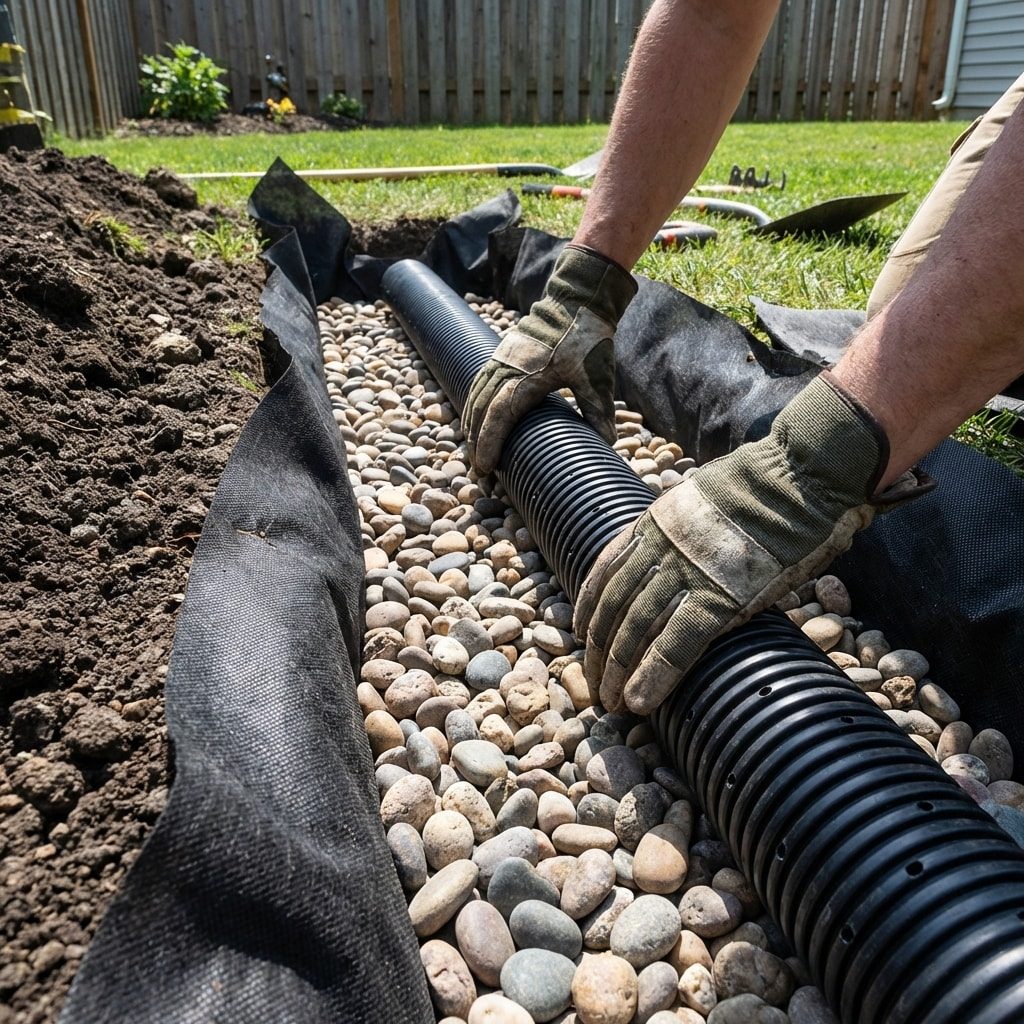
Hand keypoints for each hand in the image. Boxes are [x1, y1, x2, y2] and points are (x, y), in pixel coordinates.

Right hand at [464, 243, 635, 473]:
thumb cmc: (588, 338)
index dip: (488, 442)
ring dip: (471, 423)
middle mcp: (508, 368)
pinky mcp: (503, 353)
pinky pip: (480, 382)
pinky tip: (475, 416)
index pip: (499, 416)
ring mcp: (502, 358)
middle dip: (476, 441)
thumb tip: (605, 443)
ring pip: (476, 395)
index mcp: (528, 376)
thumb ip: (598, 410)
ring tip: (472, 449)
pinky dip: (475, 402)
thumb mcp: (597, 376)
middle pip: (481, 410)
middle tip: (479, 470)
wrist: (578, 299)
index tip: (485, 465)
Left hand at [574, 373, 933, 714]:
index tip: (582, 633)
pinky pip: (676, 644)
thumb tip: (688, 552)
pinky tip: (642, 701)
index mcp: (654, 522)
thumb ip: (687, 527)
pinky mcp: (719, 597)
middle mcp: (659, 548)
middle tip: (596, 684)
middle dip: (601, 650)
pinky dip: (655, 675)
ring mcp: (686, 573)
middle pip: (615, 607)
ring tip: (612, 701)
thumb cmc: (769, 484)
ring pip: (635, 629)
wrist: (800, 473)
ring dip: (619, 670)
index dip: (590, 606)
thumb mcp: (705, 496)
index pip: (607, 571)